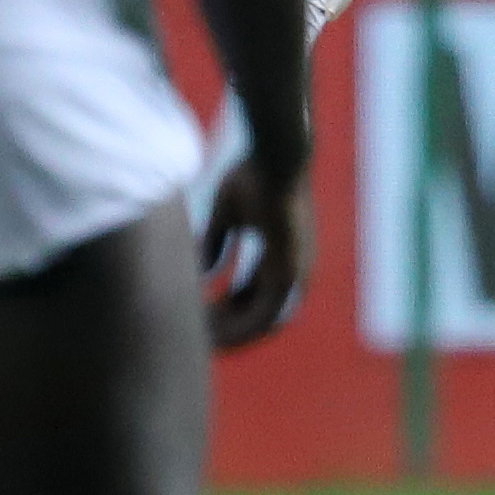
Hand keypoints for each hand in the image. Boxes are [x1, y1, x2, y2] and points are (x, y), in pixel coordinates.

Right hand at [201, 159, 312, 349]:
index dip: (227, 312)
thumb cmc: (253, 174)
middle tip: (199, 338)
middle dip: (228, 329)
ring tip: (202, 340)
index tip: (200, 319)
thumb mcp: (228, 214)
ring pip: (261, 322)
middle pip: (258, 316)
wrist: (276, 153)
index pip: (254, 297)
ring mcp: (295, 273)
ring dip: (231, 334)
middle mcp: (293, 270)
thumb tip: (204, 273)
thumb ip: (217, 243)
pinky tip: (212, 331)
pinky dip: (238, 327)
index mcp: (281, 256)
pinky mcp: (288, 271)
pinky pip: (264, 315)